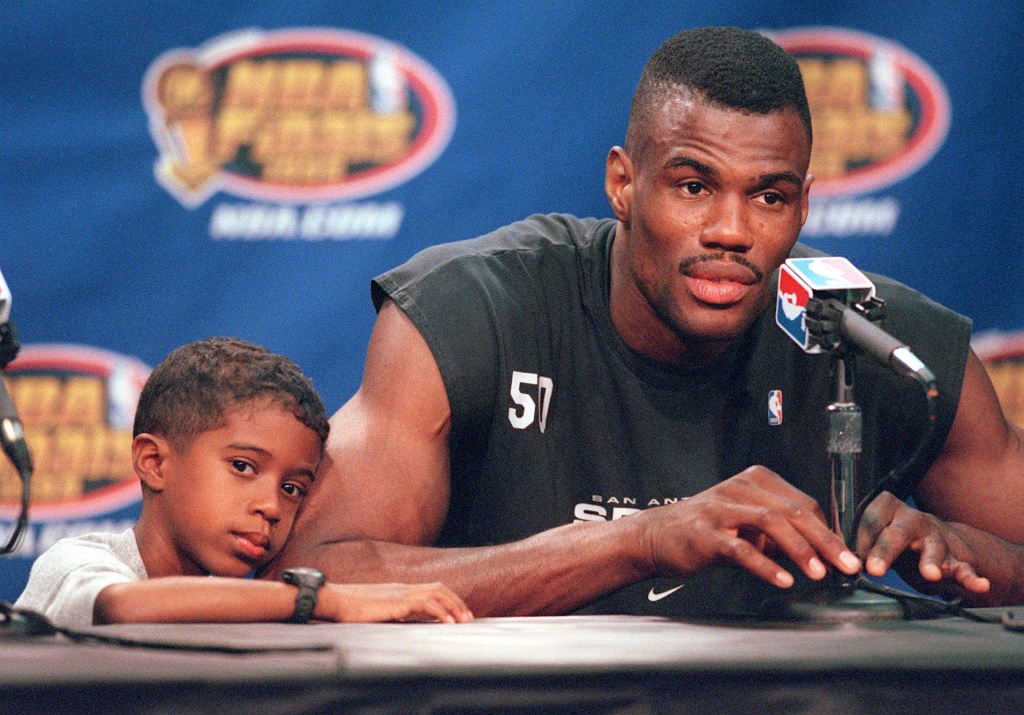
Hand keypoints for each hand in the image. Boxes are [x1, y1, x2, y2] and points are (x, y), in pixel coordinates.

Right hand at [316, 582, 473, 622]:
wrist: (334, 600)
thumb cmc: (350, 609)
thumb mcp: (376, 611)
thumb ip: (392, 613)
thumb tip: (403, 621)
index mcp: (399, 590)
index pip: (431, 588)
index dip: (448, 599)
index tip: (459, 613)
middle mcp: (403, 588)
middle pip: (439, 588)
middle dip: (457, 602)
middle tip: (469, 617)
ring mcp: (400, 593)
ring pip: (437, 593)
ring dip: (454, 606)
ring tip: (464, 621)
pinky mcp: (396, 602)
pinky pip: (425, 603)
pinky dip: (440, 611)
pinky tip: (448, 622)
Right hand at [638, 466, 861, 587]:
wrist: (657, 536)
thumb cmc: (707, 530)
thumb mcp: (747, 524)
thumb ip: (780, 533)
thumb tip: (822, 554)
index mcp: (755, 481)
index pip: (803, 503)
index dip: (828, 530)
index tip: (844, 555)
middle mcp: (740, 488)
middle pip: (793, 511)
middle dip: (825, 540)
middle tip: (846, 564)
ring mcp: (721, 509)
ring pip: (771, 522)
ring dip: (800, 549)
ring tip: (818, 573)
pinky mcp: (706, 533)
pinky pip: (741, 549)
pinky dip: (766, 565)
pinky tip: (783, 580)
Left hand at [856, 491, 990, 596]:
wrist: (929, 540)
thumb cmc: (893, 538)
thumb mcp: (873, 536)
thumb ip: (859, 545)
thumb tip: (838, 561)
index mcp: (887, 509)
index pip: (871, 519)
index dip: (862, 539)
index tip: (853, 558)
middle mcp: (912, 520)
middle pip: (897, 533)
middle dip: (885, 551)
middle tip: (874, 569)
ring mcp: (935, 537)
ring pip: (933, 547)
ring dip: (931, 560)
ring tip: (930, 574)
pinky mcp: (954, 557)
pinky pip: (964, 566)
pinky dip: (971, 576)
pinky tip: (979, 584)